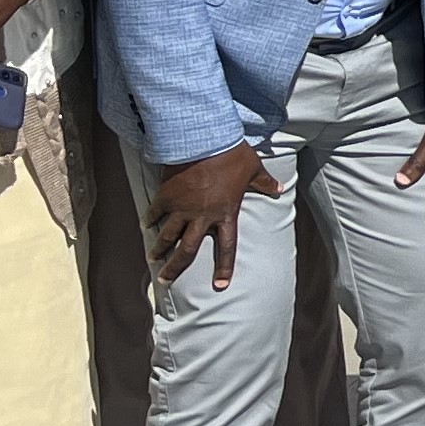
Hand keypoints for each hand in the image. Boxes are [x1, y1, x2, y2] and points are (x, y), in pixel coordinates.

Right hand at [149, 142, 281, 288]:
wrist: (204, 140)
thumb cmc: (232, 154)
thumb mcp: (253, 169)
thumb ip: (264, 183)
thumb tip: (279, 188)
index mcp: (225, 213)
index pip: (227, 247)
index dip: (224, 267)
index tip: (220, 285)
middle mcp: (202, 216)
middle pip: (187, 250)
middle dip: (176, 267)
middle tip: (165, 280)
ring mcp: (182, 208)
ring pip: (167, 235)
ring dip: (158, 248)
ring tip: (152, 258)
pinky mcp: (166, 196)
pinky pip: (156, 212)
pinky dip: (150, 219)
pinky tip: (145, 226)